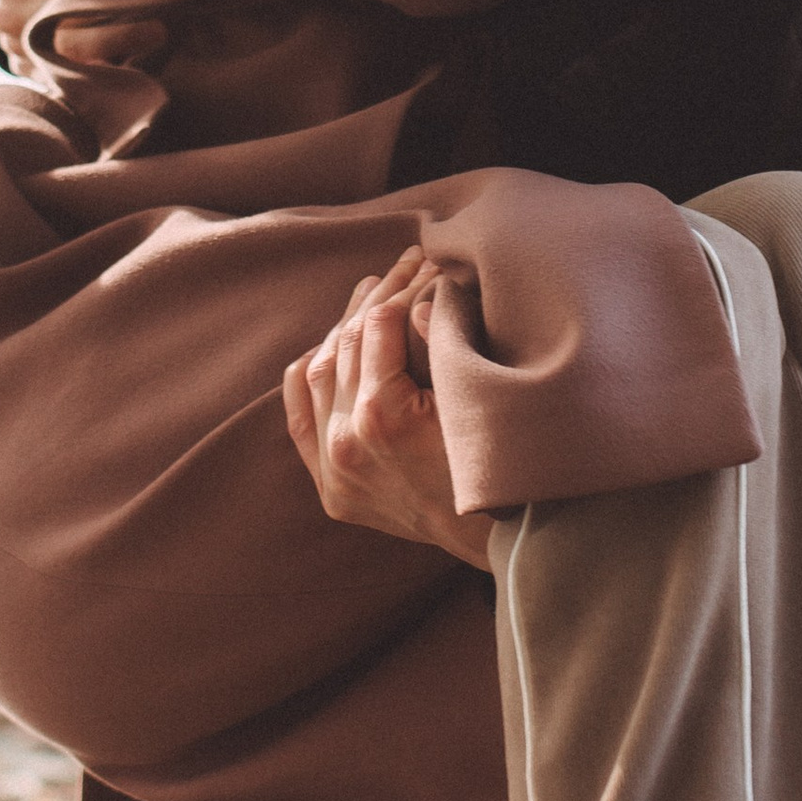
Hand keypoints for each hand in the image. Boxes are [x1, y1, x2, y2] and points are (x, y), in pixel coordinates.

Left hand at [283, 248, 497, 566]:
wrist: (498, 538)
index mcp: (382, 416)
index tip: (426, 262)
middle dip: (378, 296)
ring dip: (343, 328)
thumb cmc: (500, 460)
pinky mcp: (331, 489)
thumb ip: (442, 343)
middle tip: (404, 265)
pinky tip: (324, 346)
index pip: (381, 325)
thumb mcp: (477, 398)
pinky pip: (300, 418)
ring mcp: (333, 470)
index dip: (406, 285)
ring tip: (369, 293)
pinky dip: (308, 378)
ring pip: (320, 373)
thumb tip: (420, 291)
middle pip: (350, 343)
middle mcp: (346, 443)